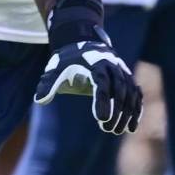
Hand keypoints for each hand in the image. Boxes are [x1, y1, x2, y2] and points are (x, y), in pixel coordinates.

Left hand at [35, 0, 142, 134]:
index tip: (100, 119)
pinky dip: (136, 110)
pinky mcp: (127, 78)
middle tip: (108, 129)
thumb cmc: (67, 60)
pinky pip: (136, 94)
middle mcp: (112, 65)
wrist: (82, 43)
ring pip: (130, 93)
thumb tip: (39, 100)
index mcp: (94, 63)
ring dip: (127, 113)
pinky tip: (131, 127)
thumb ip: (48, 84)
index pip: (101, 83)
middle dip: (116, 111)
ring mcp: (122, 71)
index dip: (102, 101)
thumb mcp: (55, 69)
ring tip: (117, 131)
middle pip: (119, 89)